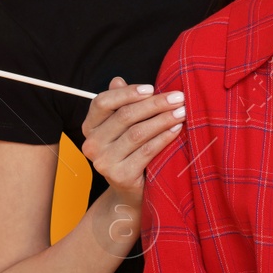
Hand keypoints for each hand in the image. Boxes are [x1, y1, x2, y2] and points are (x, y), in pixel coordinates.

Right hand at [79, 76, 186, 208]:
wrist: (130, 192)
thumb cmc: (130, 152)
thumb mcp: (123, 127)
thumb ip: (120, 105)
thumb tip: (117, 80)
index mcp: (89, 127)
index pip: (102, 102)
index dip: (127, 93)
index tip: (152, 88)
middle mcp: (91, 144)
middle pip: (124, 116)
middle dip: (155, 104)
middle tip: (179, 97)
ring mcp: (103, 162)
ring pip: (137, 133)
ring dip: (163, 119)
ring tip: (182, 111)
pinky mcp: (120, 175)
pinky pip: (146, 151)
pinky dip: (164, 138)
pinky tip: (177, 129)